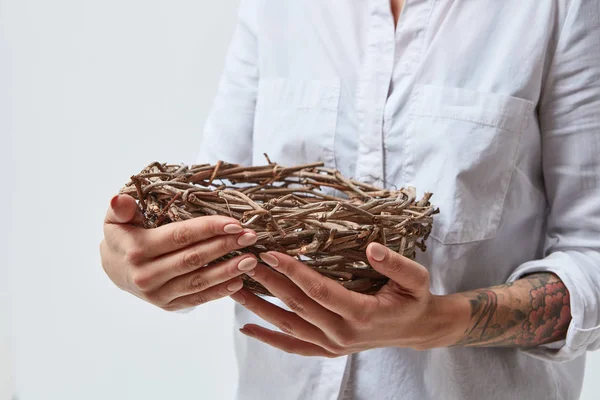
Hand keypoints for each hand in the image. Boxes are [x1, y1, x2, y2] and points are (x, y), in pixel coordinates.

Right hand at [99, 194, 258, 310]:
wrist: (114, 270)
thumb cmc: (122, 237)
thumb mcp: (115, 219)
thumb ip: (120, 208)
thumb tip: (120, 199)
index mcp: (138, 249)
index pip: (180, 236)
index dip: (209, 229)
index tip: (235, 223)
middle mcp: (147, 275)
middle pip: (194, 258)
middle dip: (225, 247)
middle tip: (251, 237)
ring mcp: (158, 294)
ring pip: (199, 281)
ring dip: (228, 271)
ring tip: (251, 260)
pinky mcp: (169, 305)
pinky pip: (198, 298)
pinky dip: (220, 292)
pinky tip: (239, 281)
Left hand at [229, 243, 464, 355]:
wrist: (417, 330)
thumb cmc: (414, 299)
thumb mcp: (416, 278)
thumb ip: (395, 264)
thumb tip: (372, 247)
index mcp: (362, 314)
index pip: (319, 290)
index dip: (294, 271)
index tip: (271, 253)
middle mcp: (343, 334)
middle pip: (298, 306)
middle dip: (269, 282)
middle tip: (246, 262)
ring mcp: (334, 346)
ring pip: (289, 327)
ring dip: (260, 308)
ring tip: (234, 290)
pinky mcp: (328, 351)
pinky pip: (293, 346)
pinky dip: (269, 339)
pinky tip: (247, 328)